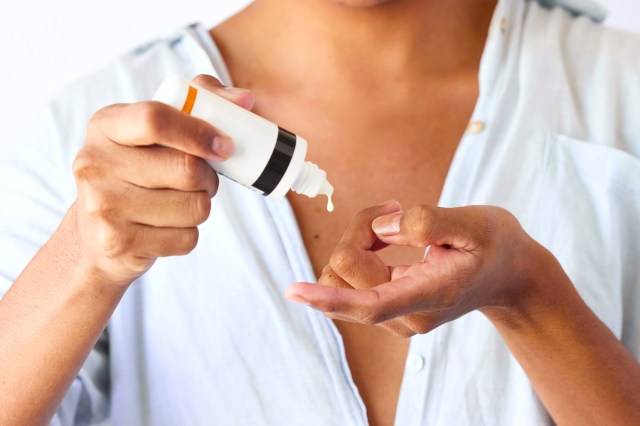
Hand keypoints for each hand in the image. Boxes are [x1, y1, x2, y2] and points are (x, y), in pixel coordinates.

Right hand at [72, 75, 254, 284]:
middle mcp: (94, 163)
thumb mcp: (154, 133)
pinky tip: (165, 229)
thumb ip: (201, 104)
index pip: (155, 119)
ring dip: (201, 207)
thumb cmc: (138, 174)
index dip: (199, 132)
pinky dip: (188, 235)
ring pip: (194, 207)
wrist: (96, 235)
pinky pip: (186, 239)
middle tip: (203, 180)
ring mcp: (102, 206)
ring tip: (179, 204)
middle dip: (209, 178)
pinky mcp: (117, 243)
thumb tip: (245, 99)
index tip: (225, 146)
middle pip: (186, 169)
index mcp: (106, 126)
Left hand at [286, 201, 546, 336]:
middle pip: (348, 270)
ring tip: (393, 223)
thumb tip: (383, 229)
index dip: (331, 297)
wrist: (510, 275)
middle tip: (395, 210)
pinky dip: (359, 247)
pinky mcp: (387, 308)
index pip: (372, 304)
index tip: (295, 292)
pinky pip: (348, 277)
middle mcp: (407, 315)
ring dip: (356, 239)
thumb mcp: (478, 223)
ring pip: (341, 273)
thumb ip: (429, 222)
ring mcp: (396, 316)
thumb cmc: (496, 246)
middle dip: (360, 229)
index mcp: (431, 295)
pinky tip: (386, 237)